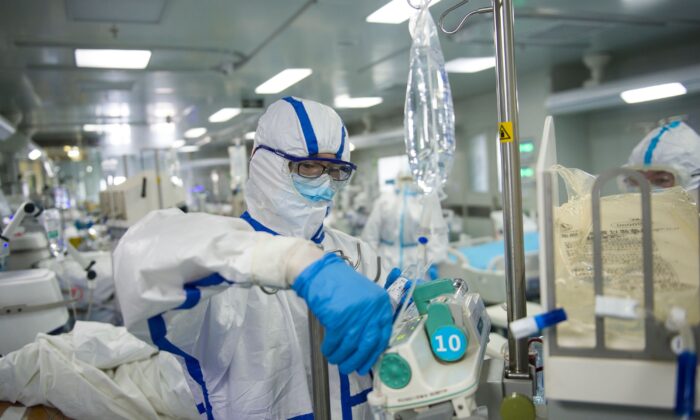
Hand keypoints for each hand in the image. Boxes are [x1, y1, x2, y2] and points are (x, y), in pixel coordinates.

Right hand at [292, 253, 392, 374]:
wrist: (321, 273)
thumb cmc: (341, 286)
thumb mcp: (364, 298)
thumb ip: (369, 319)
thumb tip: (367, 349)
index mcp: (382, 304)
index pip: (383, 335)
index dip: (374, 353)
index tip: (367, 364)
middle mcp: (372, 310)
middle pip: (368, 344)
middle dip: (358, 360)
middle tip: (349, 368)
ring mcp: (356, 314)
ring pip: (350, 346)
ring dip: (341, 357)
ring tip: (335, 360)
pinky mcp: (339, 318)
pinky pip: (335, 341)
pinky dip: (330, 349)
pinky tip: (327, 350)